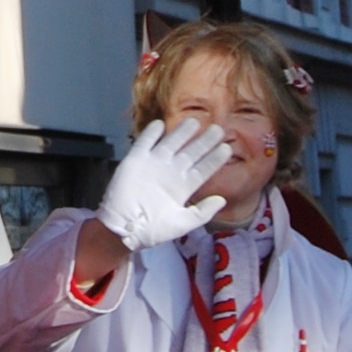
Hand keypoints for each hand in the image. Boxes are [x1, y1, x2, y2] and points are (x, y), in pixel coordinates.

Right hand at [96, 119, 232, 249]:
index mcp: (183, 187)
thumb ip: (202, 213)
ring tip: (195, 121)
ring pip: (171, 143)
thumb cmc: (152, 230)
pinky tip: (160, 124)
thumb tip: (222, 200)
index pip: (203, 169)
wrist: (123, 230)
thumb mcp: (182, 224)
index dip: (214, 159)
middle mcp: (171, 173)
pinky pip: (144, 143)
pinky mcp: (135, 161)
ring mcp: (153, 165)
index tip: (227, 148)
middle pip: (191, 153)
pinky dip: (151, 134)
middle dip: (204, 141)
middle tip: (219, 129)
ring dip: (182, 132)